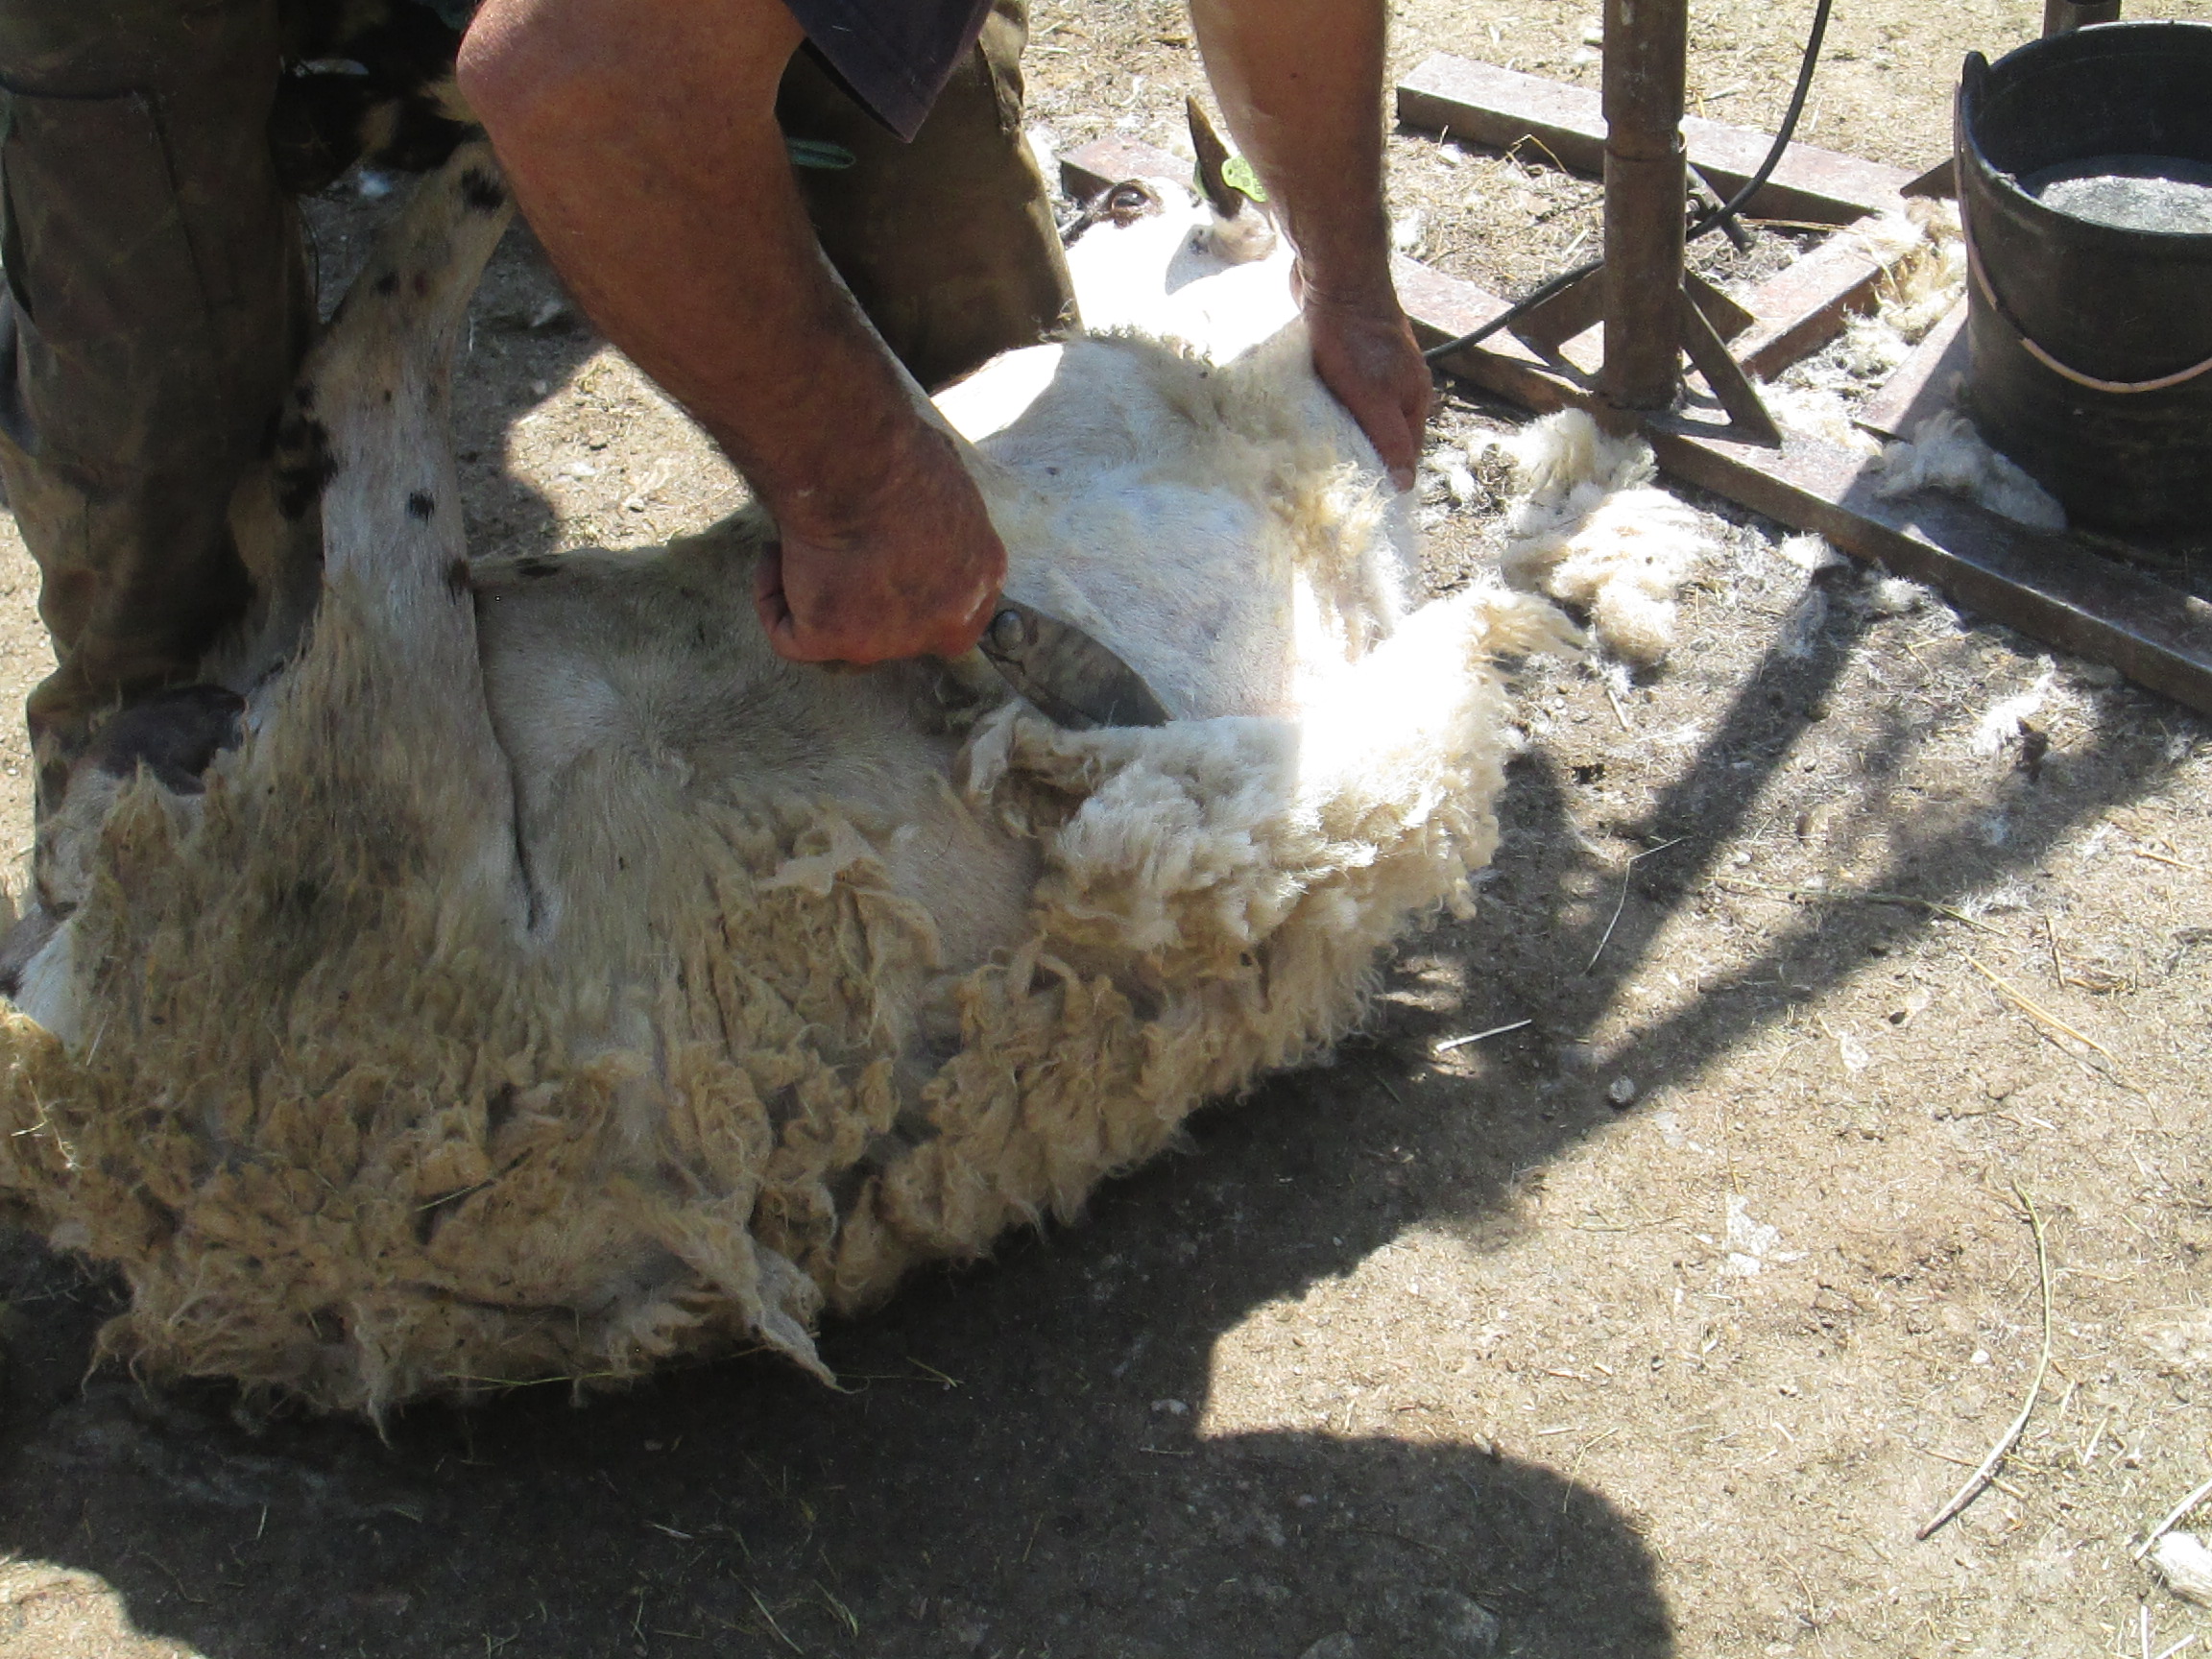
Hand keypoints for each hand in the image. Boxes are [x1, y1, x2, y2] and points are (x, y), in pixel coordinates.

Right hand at [752, 424, 1004, 663]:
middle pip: (902, 629)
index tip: (880, 551)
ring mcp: (892, 640)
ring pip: (845, 635)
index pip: (951, 602)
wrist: (855, 463)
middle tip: (839, 556)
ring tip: (801, 544)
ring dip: (821, 594)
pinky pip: (791, 638)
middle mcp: (948, 620)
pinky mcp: (835, 642)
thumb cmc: (897, 452)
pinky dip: (773, 600)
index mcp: (982, 576)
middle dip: (868, 598)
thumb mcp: (947, 472)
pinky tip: (775, 558)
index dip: (910, 581)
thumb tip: (922, 497)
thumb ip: (942, 506)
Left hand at [1296, 272, 1433, 491]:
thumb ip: (1389, 441)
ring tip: (1310, 460)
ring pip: (1356, 414)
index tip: (1359, 503)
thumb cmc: (1357, 338)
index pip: (1405, 455)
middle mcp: (1397, 385)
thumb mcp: (1375, 398)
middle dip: (1358, 457)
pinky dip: (1323, 407)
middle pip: (1379, 435)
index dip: (1386, 479)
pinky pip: (1336, 392)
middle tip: (1327, 487)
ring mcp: (1372, 368)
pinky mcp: (1344, 354)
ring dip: (1337, 433)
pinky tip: (1303, 420)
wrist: (1337, 274)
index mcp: (1413, 399)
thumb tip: (1404, 486)